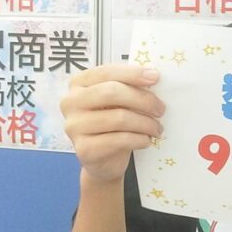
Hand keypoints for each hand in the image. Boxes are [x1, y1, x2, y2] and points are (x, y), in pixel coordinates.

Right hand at [61, 64, 164, 181]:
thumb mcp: (118, 101)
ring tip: (156, 128)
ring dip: (145, 123)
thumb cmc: (112, 123)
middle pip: (112, 92)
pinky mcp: (84, 149)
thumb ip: (129, 86)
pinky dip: (139, 139)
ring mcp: (74, 126)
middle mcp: (71, 102)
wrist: (103, 159)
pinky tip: (147, 140)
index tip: (155, 77)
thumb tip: (153, 77)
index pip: (107, 72)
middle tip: (160, 109)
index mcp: (79, 83)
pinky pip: (119, 140)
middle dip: (143, 99)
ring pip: (119, 118)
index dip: (133, 73)